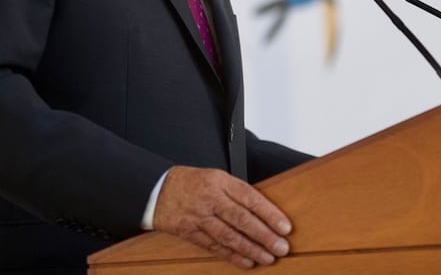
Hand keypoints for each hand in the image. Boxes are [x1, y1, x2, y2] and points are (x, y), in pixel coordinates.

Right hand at [152, 166, 293, 268]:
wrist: (156, 189)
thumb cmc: (191, 182)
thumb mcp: (216, 177)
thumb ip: (237, 193)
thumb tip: (265, 211)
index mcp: (220, 181)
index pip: (250, 198)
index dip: (269, 214)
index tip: (284, 227)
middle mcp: (210, 198)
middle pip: (242, 219)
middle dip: (264, 235)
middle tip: (281, 247)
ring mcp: (199, 216)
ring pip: (229, 236)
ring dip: (251, 249)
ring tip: (268, 258)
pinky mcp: (190, 232)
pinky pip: (214, 246)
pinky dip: (231, 256)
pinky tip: (246, 262)